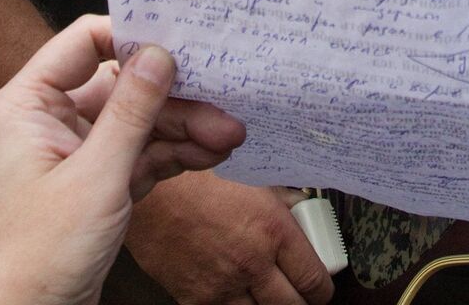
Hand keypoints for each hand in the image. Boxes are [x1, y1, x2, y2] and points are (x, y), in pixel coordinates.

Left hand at [0, 16, 244, 304]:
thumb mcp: (92, 180)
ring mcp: (72, 157)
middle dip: (176, 98)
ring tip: (226, 136)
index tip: (181, 42)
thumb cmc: (25, 262)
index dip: (134, 38)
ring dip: (183, 130)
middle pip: (123, 88)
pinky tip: (207, 154)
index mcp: (29, 106)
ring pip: (138, 125)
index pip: (86, 43)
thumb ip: (130, 114)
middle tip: (222, 102)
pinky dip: (173, 157)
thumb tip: (157, 57)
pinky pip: (139, 157)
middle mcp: (49, 124)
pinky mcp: (92, 188)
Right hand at [124, 171, 335, 304]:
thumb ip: (280, 197)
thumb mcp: (250, 176)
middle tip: (299, 292)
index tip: (320, 285)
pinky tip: (234, 294)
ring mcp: (221, 286)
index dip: (322, 287)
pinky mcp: (193, 298)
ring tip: (265, 293)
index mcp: (272, 231)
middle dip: (300, 301)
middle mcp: (251, 264)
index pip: (313, 278)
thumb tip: (301, 206)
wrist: (147, 192)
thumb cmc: (196, 175)